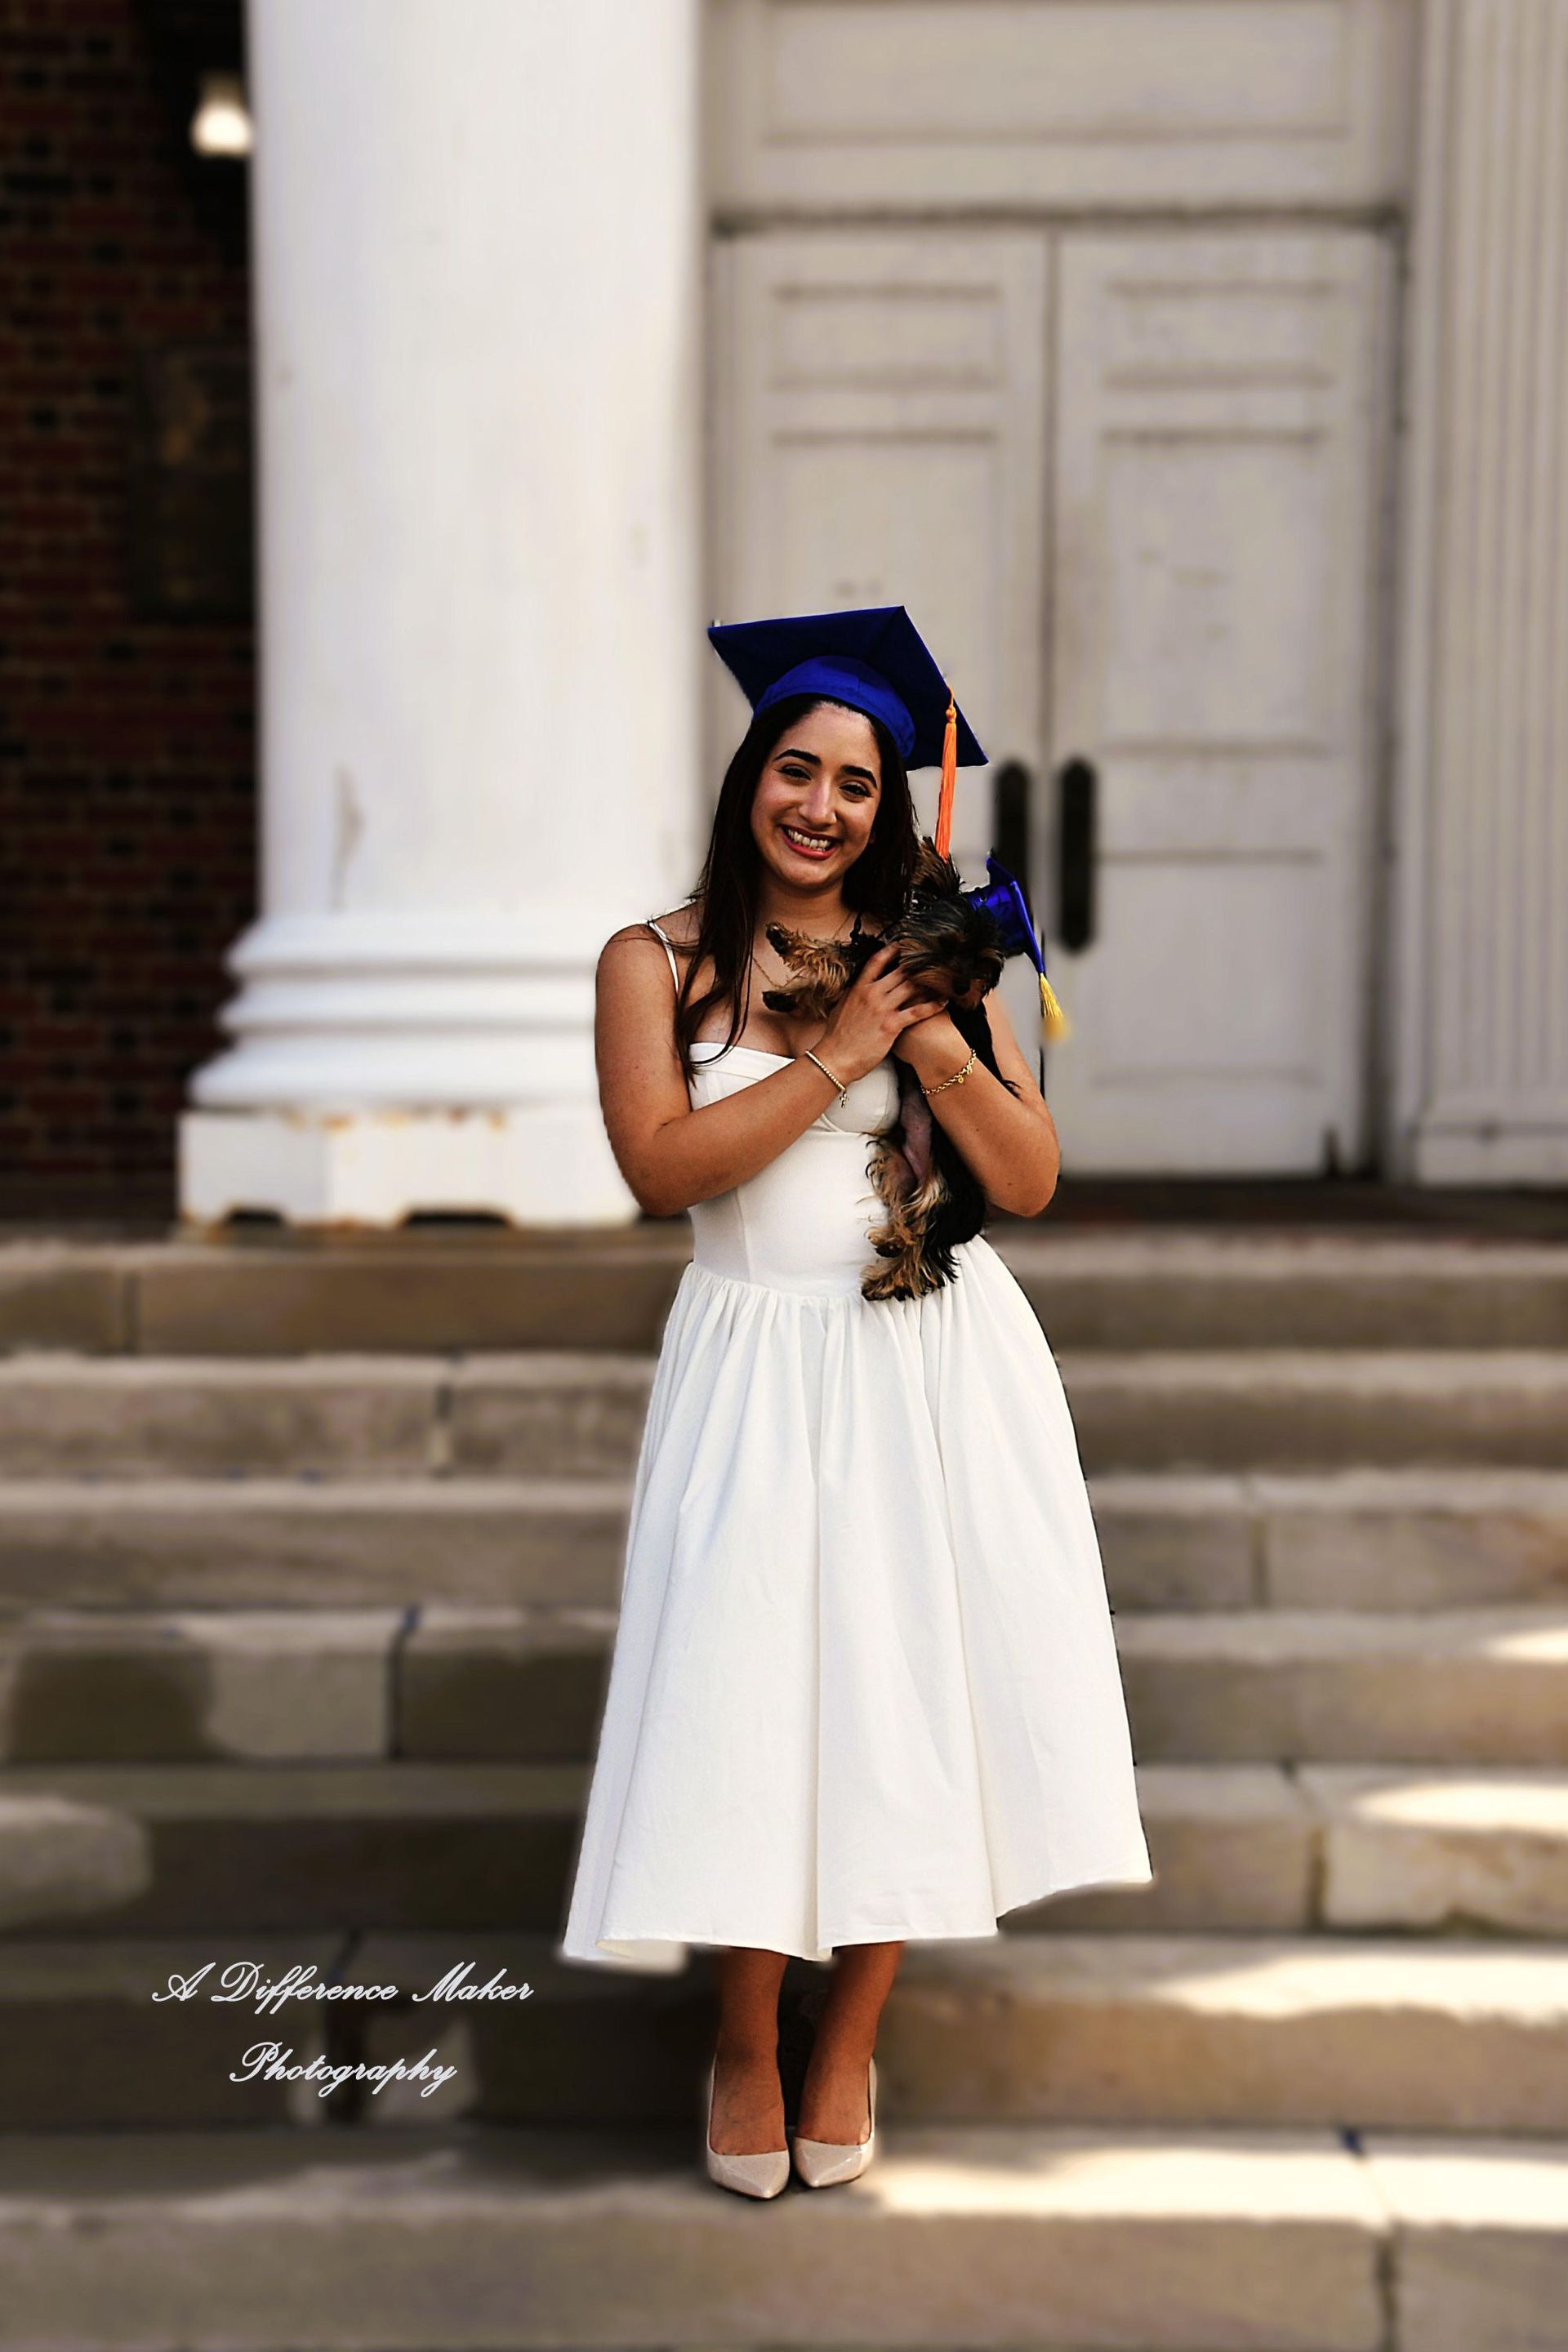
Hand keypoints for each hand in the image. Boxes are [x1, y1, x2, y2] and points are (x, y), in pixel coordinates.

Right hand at [815, 940, 947, 1084]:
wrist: (835, 1058)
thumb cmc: (836, 1037)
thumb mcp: (840, 1008)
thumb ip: (853, 995)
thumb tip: (857, 989)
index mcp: (858, 988)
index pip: (877, 961)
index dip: (892, 950)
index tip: (903, 945)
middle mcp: (872, 994)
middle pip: (900, 971)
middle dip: (917, 965)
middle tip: (932, 960)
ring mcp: (882, 1009)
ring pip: (911, 987)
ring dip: (929, 982)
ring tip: (942, 978)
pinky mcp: (891, 1025)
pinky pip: (917, 1011)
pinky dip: (933, 1005)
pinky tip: (943, 1002)